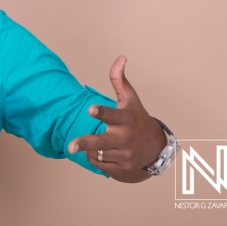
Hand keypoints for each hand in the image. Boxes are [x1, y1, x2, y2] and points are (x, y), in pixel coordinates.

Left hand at [68, 56, 166, 181]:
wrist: (156, 148)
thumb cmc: (137, 118)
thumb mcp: (130, 99)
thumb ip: (120, 79)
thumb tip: (120, 57)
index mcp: (126, 119)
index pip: (112, 115)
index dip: (101, 112)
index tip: (90, 109)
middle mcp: (125, 138)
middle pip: (101, 142)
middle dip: (85, 144)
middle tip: (70, 145)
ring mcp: (124, 155)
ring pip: (96, 153)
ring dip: (88, 149)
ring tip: (90, 142)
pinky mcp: (122, 168)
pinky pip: (99, 164)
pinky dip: (94, 158)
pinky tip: (100, 151)